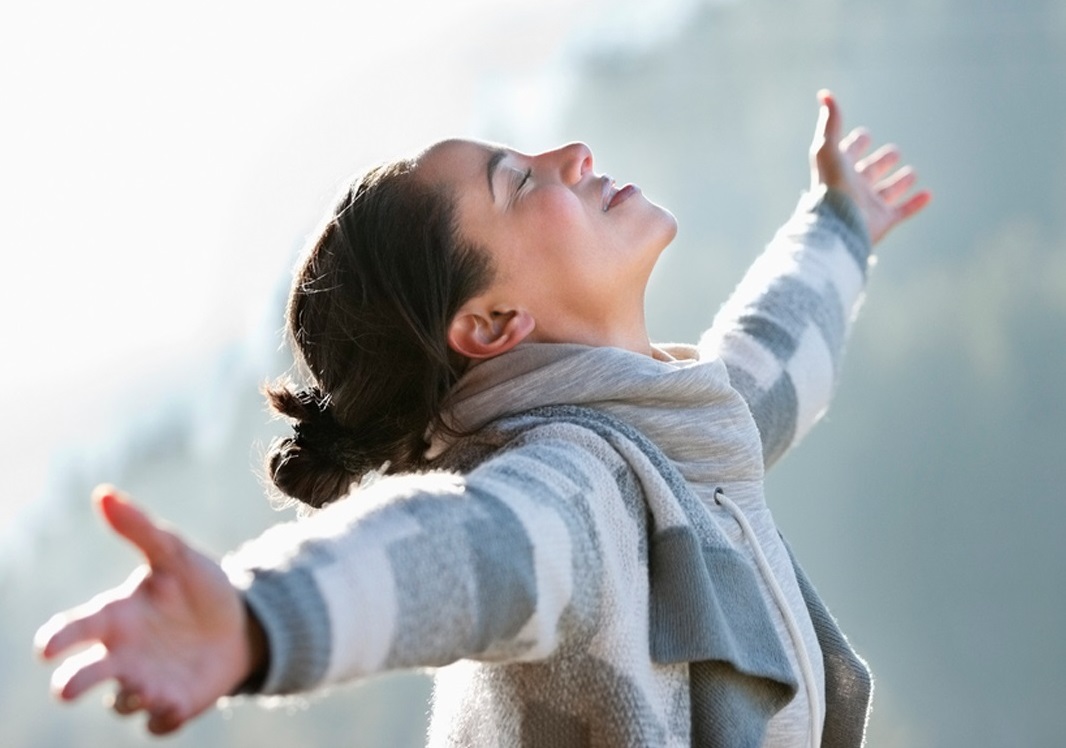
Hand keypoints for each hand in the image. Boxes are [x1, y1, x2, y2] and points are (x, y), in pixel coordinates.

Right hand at [35, 486, 259, 734]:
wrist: (243, 624)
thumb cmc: (198, 589)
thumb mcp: (176, 555)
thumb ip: (140, 529)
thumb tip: (103, 494)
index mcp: (116, 618)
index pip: (76, 629)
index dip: (58, 639)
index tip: (47, 647)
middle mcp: (122, 655)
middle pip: (84, 677)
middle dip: (74, 683)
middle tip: (66, 688)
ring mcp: (145, 683)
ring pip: (121, 702)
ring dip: (130, 697)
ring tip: (147, 688)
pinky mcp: (173, 706)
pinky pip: (158, 723)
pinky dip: (161, 718)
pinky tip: (175, 705)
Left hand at [809, 89, 931, 244]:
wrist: (838, 224)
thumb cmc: (832, 185)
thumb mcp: (828, 148)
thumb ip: (831, 122)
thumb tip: (825, 93)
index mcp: (840, 169)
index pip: (850, 152)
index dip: (856, 143)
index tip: (864, 136)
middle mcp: (855, 186)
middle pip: (871, 170)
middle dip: (882, 161)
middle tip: (893, 153)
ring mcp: (869, 205)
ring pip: (887, 191)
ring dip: (900, 182)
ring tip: (911, 173)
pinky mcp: (883, 221)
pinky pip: (903, 211)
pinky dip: (916, 203)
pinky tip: (929, 194)